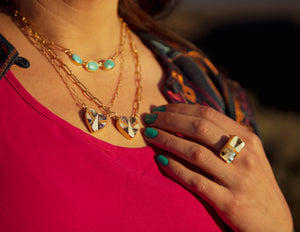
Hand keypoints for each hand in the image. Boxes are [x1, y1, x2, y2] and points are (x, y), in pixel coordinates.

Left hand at [143, 104, 292, 231]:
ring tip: (149, 135)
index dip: (180, 109)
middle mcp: (244, 155)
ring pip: (195, 152)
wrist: (273, 223)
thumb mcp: (248, 155)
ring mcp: (237, 179)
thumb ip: (224, 137)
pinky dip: (175, 169)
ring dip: (167, 141)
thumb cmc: (253, 183)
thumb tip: (188, 118)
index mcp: (247, 139)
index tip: (160, 109)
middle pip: (199, 128)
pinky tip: (160, 161)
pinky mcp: (229, 202)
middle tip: (149, 119)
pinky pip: (195, 181)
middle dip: (169, 120)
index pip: (208, 114)